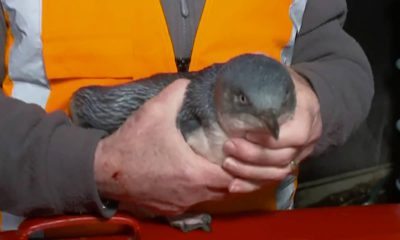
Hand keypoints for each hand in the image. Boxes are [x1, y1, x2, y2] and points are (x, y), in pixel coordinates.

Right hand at [94, 79, 232, 215]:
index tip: (238, 148)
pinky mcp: (170, 209)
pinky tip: (194, 176)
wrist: (103, 171)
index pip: (233, 176)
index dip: (240, 163)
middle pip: (227, 190)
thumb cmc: (131, 143)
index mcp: (193, 172)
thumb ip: (176, 93)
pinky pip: (195, 202)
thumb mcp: (154, 111)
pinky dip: (201, 191)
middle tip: (232, 155)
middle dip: (233, 174)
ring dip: (217, 183)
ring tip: (216, 164)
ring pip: (212, 198)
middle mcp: (191, 194)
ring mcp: (181, 204)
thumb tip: (191, 82)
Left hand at [222, 68, 321, 192]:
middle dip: (253, 156)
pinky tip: (233, 184)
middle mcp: (307, 138)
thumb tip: (243, 64)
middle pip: (283, 157)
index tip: (245, 131)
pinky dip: (252, 184)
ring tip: (227, 164)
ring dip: (250, 172)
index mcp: (307, 113)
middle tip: (229, 146)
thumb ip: (263, 68)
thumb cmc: (286, 85)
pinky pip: (272, 181)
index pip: (296, 133)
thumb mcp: (279, 72)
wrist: (304, 101)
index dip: (270, 138)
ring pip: (277, 173)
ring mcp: (299, 154)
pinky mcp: (288, 164)